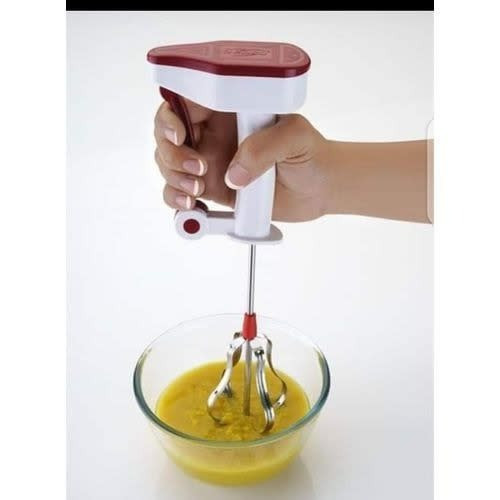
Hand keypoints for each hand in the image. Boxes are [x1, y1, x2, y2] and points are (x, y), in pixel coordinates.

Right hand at [154, 100, 331, 221]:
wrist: (318, 189)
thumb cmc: (310, 153)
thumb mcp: (295, 136)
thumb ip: (264, 146)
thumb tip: (233, 173)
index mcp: (227, 111)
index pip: (185, 104)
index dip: (171, 117)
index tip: (179, 134)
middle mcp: (213, 135)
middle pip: (168, 137)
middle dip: (172, 154)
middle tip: (199, 168)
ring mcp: (210, 164)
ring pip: (170, 167)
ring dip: (174, 179)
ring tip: (198, 190)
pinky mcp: (213, 190)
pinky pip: (182, 194)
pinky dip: (178, 203)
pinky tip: (192, 206)